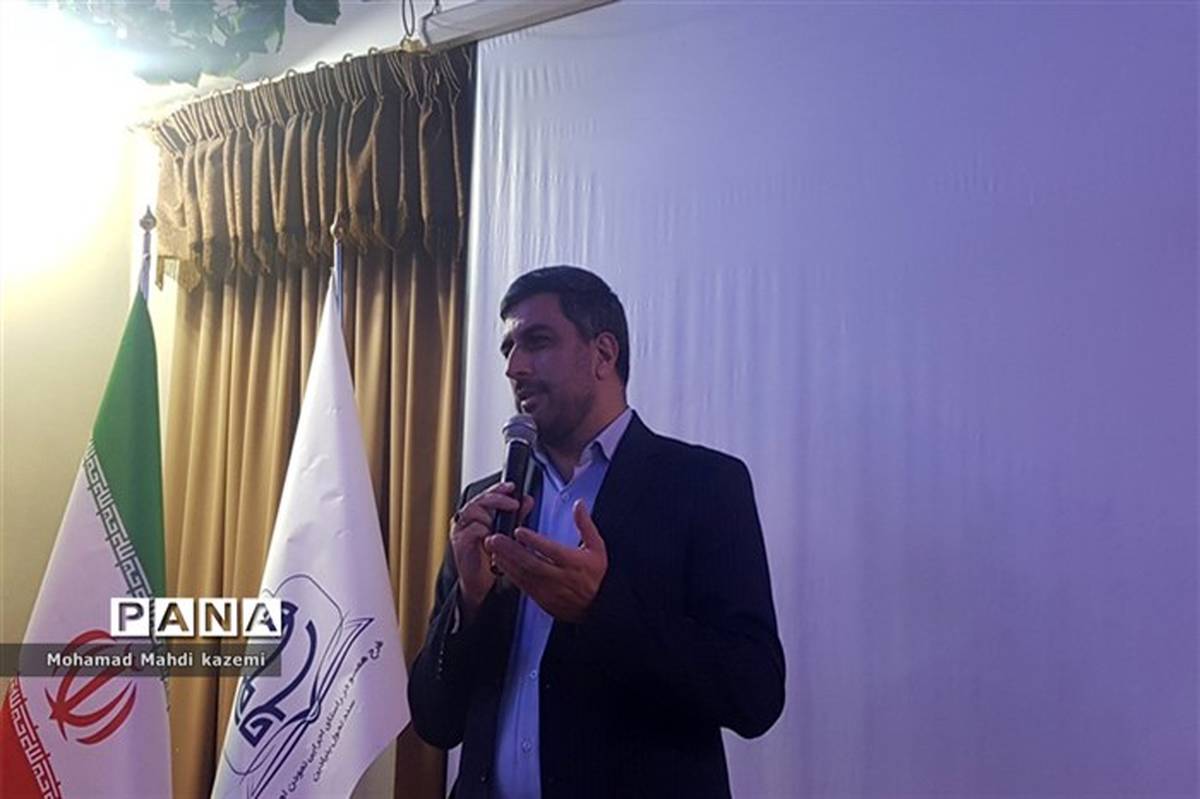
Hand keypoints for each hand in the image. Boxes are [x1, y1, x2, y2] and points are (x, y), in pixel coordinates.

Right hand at [450, 482, 533, 619]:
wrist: (479, 584)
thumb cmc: (490, 558)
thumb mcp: (508, 533)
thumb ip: (516, 516)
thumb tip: (527, 500)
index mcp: (476, 514)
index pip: (486, 494)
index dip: (498, 488)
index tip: (512, 487)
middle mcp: (466, 519)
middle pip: (479, 499)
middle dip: (497, 498)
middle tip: (513, 504)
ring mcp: (461, 530)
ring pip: (474, 511)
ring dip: (490, 514)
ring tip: (502, 524)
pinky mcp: (459, 543)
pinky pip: (472, 530)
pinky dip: (484, 530)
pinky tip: (493, 536)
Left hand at [485, 499, 607, 623]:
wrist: (595, 606)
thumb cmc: (595, 575)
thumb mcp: (597, 548)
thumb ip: (586, 525)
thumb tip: (579, 505)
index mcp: (573, 562)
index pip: (551, 551)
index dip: (534, 541)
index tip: (519, 531)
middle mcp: (559, 577)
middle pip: (531, 563)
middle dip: (511, 550)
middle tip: (495, 538)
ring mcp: (548, 589)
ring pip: (523, 574)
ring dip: (506, 560)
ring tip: (492, 547)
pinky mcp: (541, 598)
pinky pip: (522, 585)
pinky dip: (509, 573)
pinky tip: (500, 562)